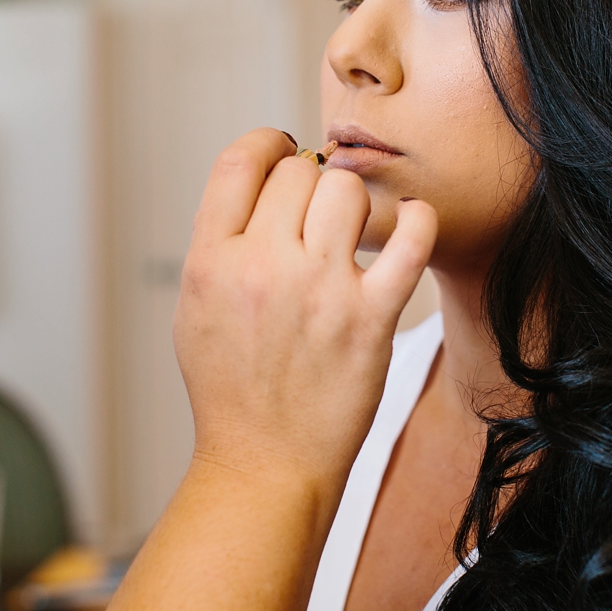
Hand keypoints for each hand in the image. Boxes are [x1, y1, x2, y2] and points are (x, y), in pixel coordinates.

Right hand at [175, 128, 437, 492]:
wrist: (264, 464)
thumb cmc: (230, 390)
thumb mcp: (194, 308)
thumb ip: (219, 244)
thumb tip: (260, 185)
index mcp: (210, 262)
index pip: (240, 161)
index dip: (267, 145)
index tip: (282, 157)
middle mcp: (262, 268)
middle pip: (298, 172)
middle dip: (310, 182)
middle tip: (317, 212)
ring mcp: (319, 291)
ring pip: (347, 190)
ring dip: (353, 202)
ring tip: (352, 230)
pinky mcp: (370, 318)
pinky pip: (410, 238)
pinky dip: (417, 221)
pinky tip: (410, 226)